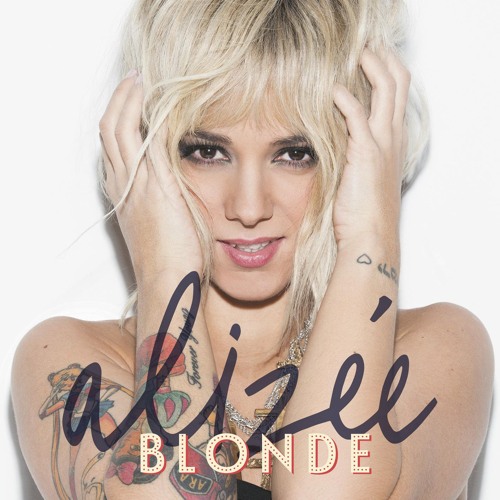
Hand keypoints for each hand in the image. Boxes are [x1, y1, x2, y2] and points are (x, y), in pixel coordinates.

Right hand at [99, 71, 202, 281]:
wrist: (169, 283)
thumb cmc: (171, 263)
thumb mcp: (161, 228)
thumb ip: (162, 203)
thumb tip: (175, 192)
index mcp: (125, 196)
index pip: (113, 149)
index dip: (119, 122)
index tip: (130, 104)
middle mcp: (125, 187)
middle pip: (109, 133)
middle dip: (119, 102)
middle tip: (133, 80)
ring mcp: (138, 186)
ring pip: (121, 131)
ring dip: (130, 102)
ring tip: (140, 80)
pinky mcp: (157, 188)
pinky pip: (148, 142)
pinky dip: (150, 118)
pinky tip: (159, 100)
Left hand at [332, 48, 409, 248]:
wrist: (369, 238)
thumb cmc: (365, 215)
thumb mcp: (365, 180)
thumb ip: (358, 158)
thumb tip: (342, 148)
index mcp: (394, 144)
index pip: (398, 97)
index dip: (389, 74)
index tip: (374, 60)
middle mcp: (393, 138)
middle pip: (398, 84)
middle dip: (384, 59)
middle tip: (369, 46)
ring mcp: (383, 144)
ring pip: (386, 89)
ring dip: (372, 66)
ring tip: (358, 52)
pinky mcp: (366, 152)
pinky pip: (357, 114)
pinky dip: (345, 97)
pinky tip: (332, 89)